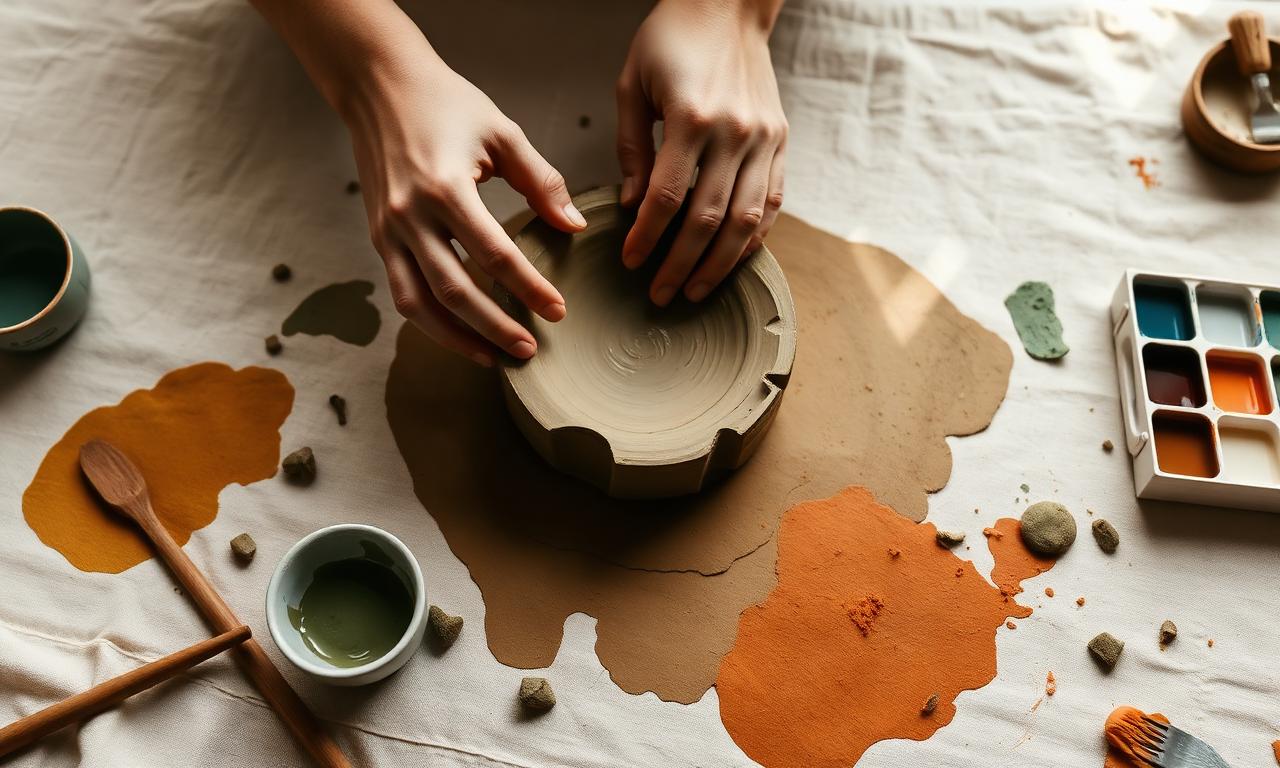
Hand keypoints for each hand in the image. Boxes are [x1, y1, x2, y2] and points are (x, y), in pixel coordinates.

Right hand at [343, 41, 584, 365]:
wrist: (378, 84)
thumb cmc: (446, 103)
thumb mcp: (502, 133)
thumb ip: (541, 181)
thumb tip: (574, 227)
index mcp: (444, 188)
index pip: (494, 255)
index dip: (529, 288)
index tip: (558, 310)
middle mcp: (409, 216)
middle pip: (455, 291)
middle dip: (495, 327)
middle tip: (530, 349)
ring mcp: (387, 231)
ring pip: (419, 305)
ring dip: (457, 338)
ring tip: (495, 357)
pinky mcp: (378, 237)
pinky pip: (403, 292)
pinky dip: (431, 320)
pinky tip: (462, 333)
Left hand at [616, 0, 786, 305]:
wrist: (728, 5)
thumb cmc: (671, 40)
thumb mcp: (632, 84)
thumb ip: (631, 147)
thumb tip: (634, 206)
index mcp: (691, 118)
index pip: (666, 197)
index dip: (646, 238)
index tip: (630, 261)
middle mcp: (734, 133)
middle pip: (708, 220)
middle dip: (681, 265)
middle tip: (660, 295)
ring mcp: (764, 140)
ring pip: (746, 222)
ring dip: (720, 264)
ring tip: (696, 290)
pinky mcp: (781, 142)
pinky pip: (772, 203)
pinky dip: (753, 238)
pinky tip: (733, 259)